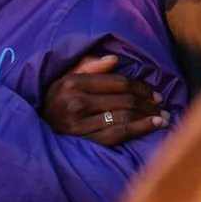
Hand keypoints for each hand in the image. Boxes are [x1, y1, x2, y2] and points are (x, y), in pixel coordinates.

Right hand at [42, 54, 170, 146]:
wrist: (37, 131)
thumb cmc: (54, 102)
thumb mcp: (63, 78)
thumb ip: (87, 67)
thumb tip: (114, 60)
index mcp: (72, 83)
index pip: (117, 82)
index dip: (141, 86)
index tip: (155, 93)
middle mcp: (76, 102)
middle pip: (125, 100)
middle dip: (149, 103)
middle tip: (163, 106)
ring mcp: (81, 124)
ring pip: (125, 117)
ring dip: (149, 117)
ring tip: (163, 118)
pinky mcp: (86, 142)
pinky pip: (119, 134)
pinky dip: (140, 129)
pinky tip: (154, 126)